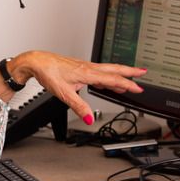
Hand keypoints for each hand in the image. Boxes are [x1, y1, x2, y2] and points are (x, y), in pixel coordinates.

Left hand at [5, 52, 145, 123]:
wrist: (36, 62)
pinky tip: (105, 80)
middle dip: (129, 71)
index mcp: (87, 73)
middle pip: (113, 69)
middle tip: (143, 73)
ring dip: (119, 73)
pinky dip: (107, 75)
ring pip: (106, 69)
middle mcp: (87, 67)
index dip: (127, 84)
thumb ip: (78, 107)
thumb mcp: (63, 94)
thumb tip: (88, 119)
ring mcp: (83, 66)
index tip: (139, 88)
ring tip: (129, 79)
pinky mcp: (78, 67)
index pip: (112, 78)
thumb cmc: (48, 73)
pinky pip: (98, 71)